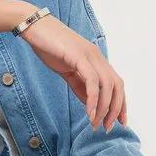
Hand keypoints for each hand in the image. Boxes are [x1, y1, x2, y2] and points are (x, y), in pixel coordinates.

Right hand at [21, 13, 126, 132]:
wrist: (34, 27)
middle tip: (108, 127)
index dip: (120, 104)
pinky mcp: (79, 56)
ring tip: (96, 123)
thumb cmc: (49, 47)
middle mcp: (98, 57)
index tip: (119, 122)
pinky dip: (93, 99)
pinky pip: (92, 81)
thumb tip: (91, 104)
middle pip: (117, 86)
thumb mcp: (68, 71)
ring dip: (104, 108)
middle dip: (116, 109)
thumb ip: (80, 86)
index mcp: (96, 60)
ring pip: (107, 86)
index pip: (117, 84)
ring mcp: (90, 55)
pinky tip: (89, 113)